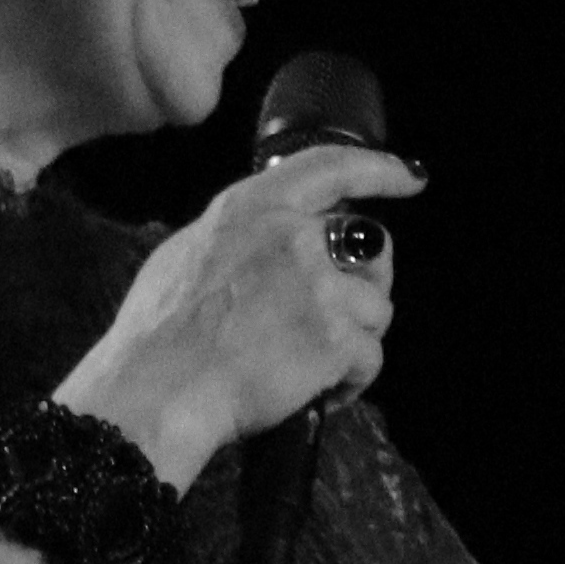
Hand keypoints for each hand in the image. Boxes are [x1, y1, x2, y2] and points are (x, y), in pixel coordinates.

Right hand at [55, 146, 425, 483]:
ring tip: (317, 371)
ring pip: (376, 308)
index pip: (330, 166)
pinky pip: (371, 358)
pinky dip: (351, 383)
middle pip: (370, 244)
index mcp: (253, 208)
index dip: (379, 169)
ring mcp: (319, 285)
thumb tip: (257, 239)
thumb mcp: (184, 256)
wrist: (156, 393)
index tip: (409, 178)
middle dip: (369, 281)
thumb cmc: (155, 339)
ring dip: (355, 342)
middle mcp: (294, 236)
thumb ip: (235, 238)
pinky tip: (320, 396)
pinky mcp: (335, 337)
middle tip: (348, 315)